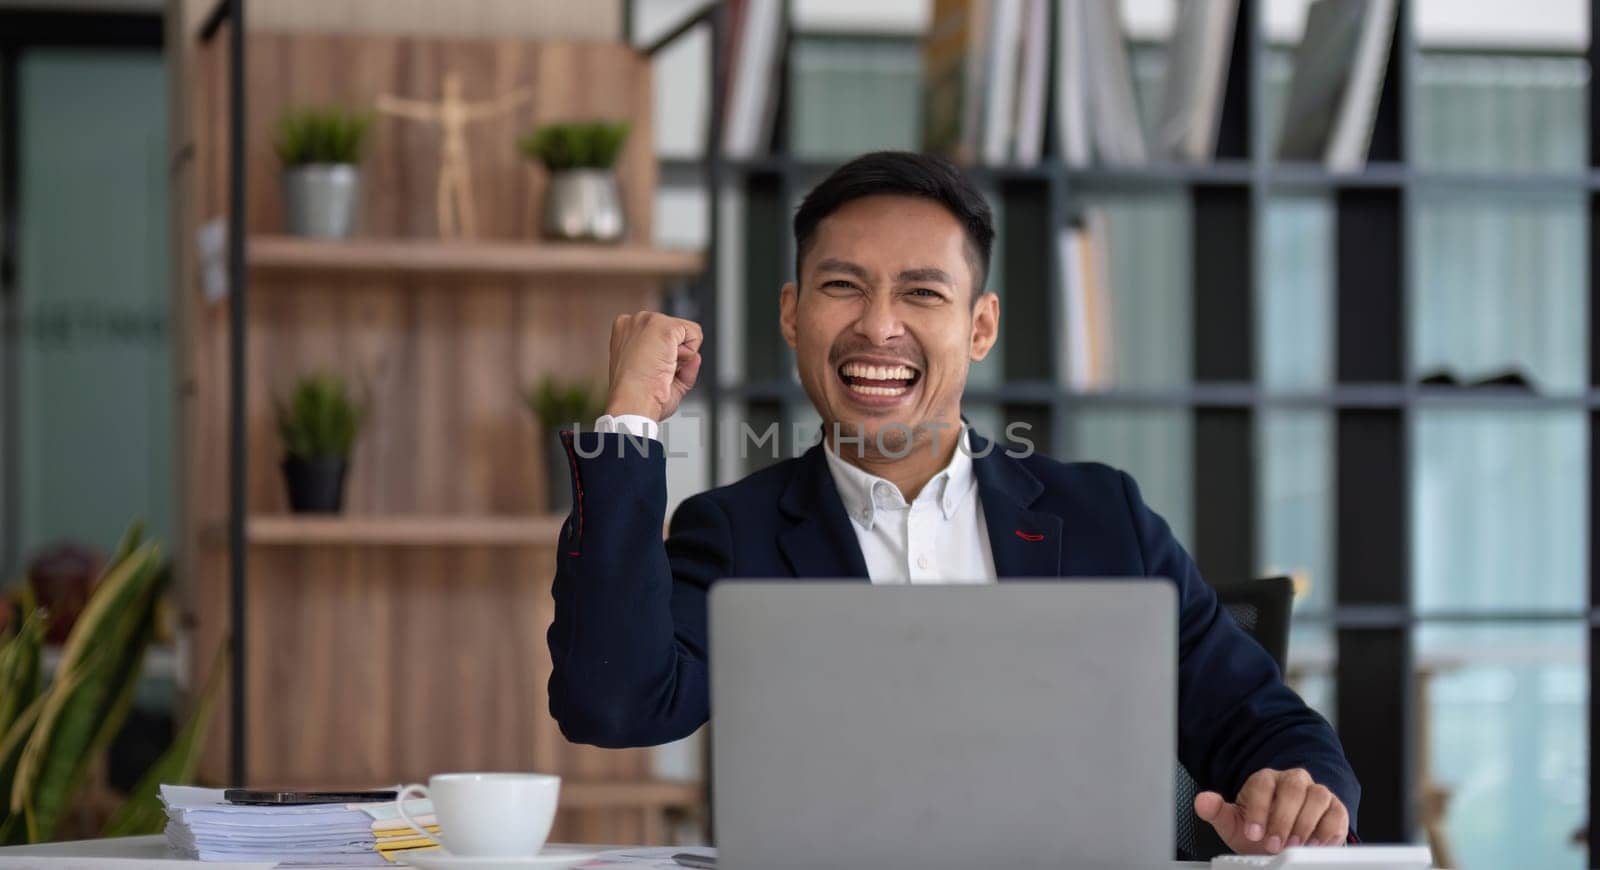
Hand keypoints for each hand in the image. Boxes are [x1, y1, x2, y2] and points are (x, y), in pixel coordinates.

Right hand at [604, 311, 702, 421]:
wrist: (633, 403)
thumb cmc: (637, 398)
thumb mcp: (659, 379)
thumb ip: (680, 367)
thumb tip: (695, 358)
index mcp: (625, 333)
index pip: (660, 334)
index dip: (663, 356)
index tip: (649, 371)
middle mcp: (633, 322)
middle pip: (675, 330)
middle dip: (673, 354)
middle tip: (657, 372)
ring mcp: (647, 321)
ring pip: (686, 331)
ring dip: (681, 355)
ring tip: (661, 368)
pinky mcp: (663, 326)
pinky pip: (695, 334)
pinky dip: (689, 354)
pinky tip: (669, 364)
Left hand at [1194, 768, 1348, 853]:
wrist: (1281, 841)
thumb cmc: (1258, 829)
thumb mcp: (1234, 823)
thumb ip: (1217, 811)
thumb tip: (1202, 801)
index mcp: (1265, 780)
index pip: (1263, 784)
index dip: (1258, 809)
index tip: (1253, 833)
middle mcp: (1292, 781)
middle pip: (1293, 787)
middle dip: (1283, 818)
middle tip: (1274, 845)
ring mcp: (1315, 792)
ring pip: (1318, 796)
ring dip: (1306, 823)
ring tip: (1294, 846)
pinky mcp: (1335, 808)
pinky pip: (1337, 813)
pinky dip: (1328, 830)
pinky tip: (1315, 845)